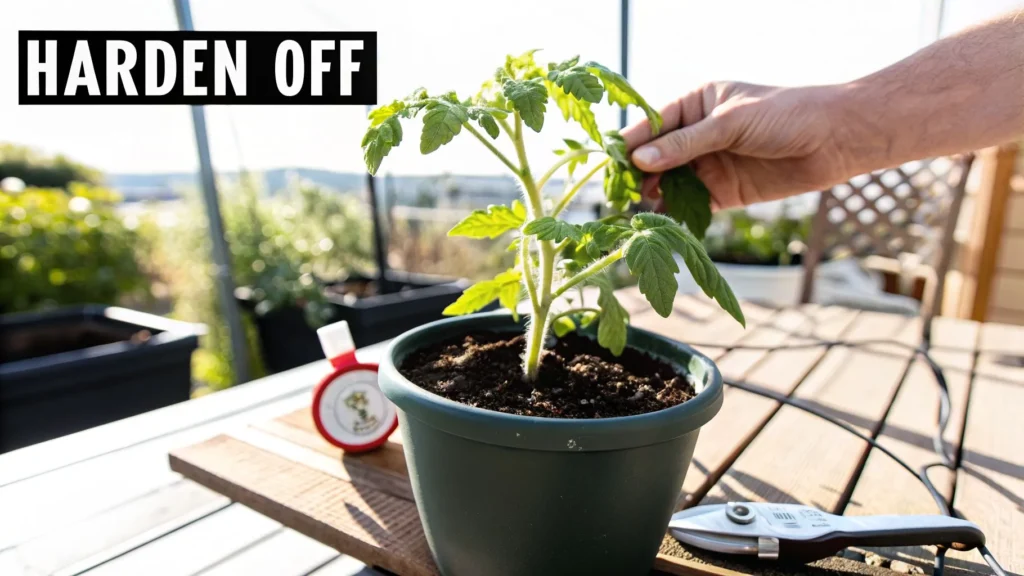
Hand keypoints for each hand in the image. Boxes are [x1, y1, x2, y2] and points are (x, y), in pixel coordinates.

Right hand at [622, 82, 854, 210]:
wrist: (836, 140)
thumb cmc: (786, 114)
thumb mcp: (730, 122)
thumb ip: (685, 143)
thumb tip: (641, 160)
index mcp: (695, 104)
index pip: (651, 124)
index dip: (630, 144)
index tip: (611, 164)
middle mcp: (697, 134)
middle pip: (655, 157)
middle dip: (637, 175)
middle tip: (620, 194)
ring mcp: (708, 164)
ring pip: (669, 183)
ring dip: (654, 197)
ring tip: (638, 211)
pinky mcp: (722, 192)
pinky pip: (691, 206)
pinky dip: (676, 216)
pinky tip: (662, 224)